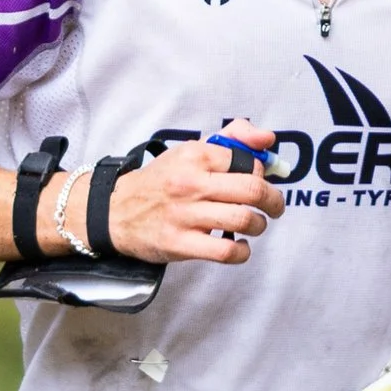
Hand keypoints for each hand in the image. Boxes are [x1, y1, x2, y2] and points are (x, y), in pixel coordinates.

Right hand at [96, 120, 285, 265]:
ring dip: (259, 225)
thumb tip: (268, 139)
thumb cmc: (161, 182)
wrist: (116, 212)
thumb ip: (232, 139)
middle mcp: (190, 183)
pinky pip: (226, 251)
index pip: (247, 161)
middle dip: (273, 201)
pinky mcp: (180, 244)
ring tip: (254, 226)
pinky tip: (238, 245)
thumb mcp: (190, 151)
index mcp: (195, 156)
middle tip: (274, 207)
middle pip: (252, 190)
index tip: (260, 182)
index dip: (262, 174)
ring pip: (244, 220)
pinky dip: (242, 251)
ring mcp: (185, 215)